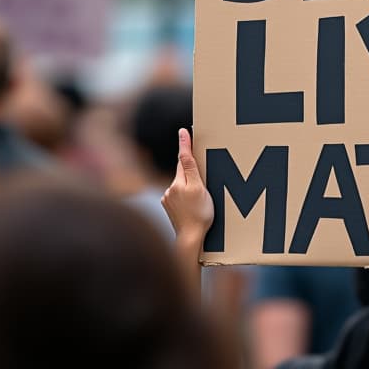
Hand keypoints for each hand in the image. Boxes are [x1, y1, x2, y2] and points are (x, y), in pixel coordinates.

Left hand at [161, 128, 213, 244]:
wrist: (190, 238)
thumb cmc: (199, 214)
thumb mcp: (200, 189)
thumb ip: (191, 169)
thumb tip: (182, 152)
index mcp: (179, 182)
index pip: (183, 159)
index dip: (185, 145)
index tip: (183, 131)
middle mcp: (170, 188)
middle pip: (182, 173)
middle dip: (190, 172)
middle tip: (200, 182)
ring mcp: (167, 199)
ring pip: (180, 186)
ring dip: (188, 187)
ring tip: (199, 202)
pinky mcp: (168, 208)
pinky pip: (177, 197)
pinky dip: (184, 198)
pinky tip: (191, 207)